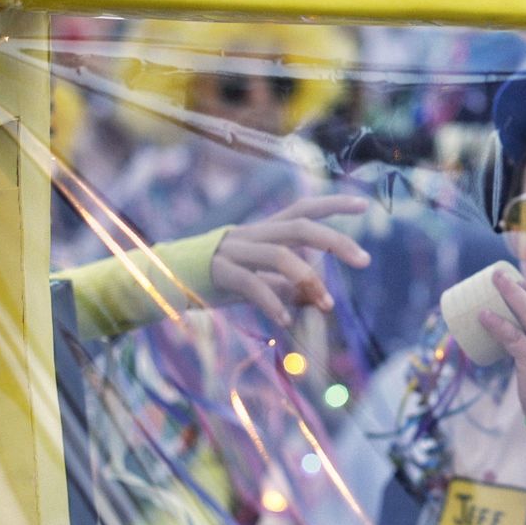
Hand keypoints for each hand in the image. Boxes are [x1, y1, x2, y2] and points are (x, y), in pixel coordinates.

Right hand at [210, 195, 370, 325]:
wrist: (161, 282)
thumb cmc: (215, 281)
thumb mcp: (257, 282)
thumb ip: (287, 288)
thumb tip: (320, 300)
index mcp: (263, 232)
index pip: (303, 209)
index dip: (332, 203)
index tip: (365, 204)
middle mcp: (251, 234)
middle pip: (299, 226)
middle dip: (335, 240)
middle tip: (365, 260)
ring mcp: (233, 251)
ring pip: (279, 254)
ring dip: (309, 279)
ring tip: (327, 305)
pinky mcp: (217, 272)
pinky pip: (251, 284)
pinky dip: (272, 302)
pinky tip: (285, 321)